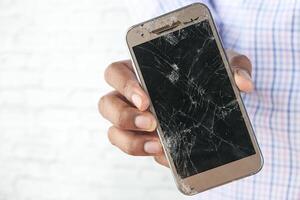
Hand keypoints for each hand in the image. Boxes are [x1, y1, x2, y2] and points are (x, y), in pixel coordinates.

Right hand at [98, 50, 252, 166]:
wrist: (210, 96)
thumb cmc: (206, 74)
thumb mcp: (221, 65)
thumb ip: (233, 66)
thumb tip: (243, 83)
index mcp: (139, 71)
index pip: (115, 73)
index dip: (124, 86)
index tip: (145, 99)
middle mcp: (129, 96)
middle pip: (107, 105)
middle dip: (125, 117)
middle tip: (152, 123)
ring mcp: (134, 120)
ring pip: (114, 132)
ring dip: (132, 141)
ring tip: (158, 145)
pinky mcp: (145, 138)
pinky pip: (135, 148)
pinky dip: (147, 153)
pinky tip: (166, 155)